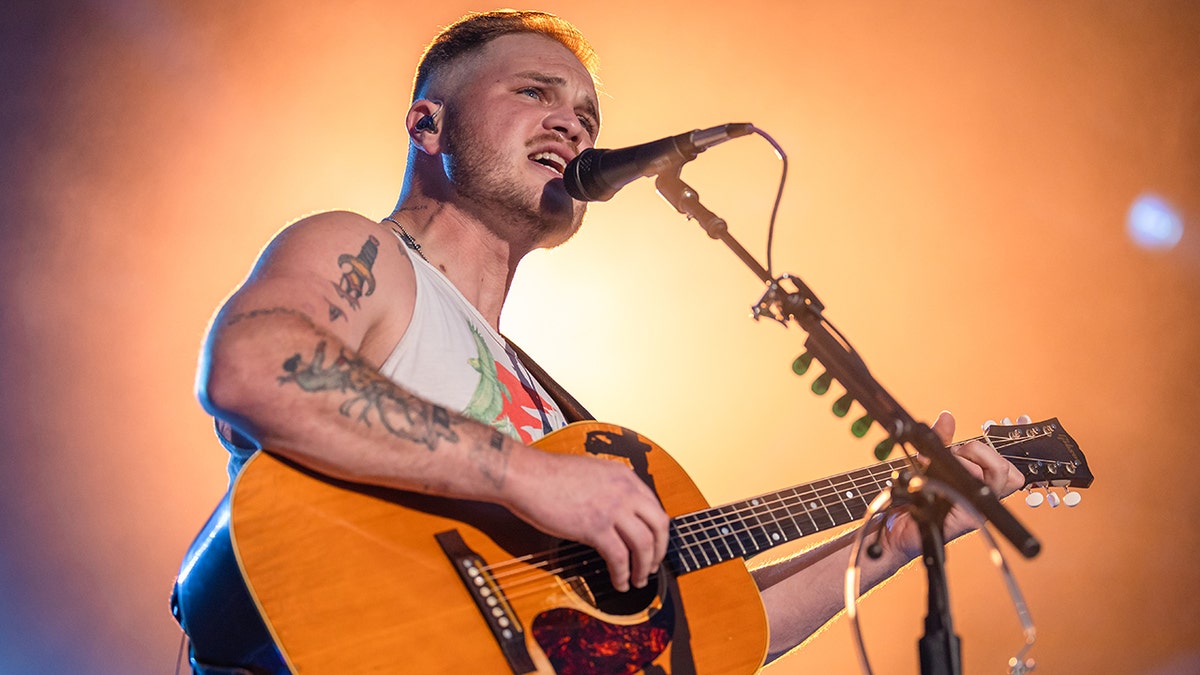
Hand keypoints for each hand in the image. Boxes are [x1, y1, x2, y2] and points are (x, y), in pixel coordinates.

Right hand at [504, 450, 669, 592]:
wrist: (526, 475)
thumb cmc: (548, 474)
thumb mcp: (591, 472)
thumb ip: (609, 488)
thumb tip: (615, 510)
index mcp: (624, 476)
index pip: (654, 506)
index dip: (658, 530)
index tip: (654, 543)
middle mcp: (624, 491)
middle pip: (659, 525)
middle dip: (659, 551)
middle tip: (652, 566)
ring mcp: (612, 509)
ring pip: (644, 545)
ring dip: (644, 567)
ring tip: (638, 580)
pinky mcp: (595, 528)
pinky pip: (619, 558)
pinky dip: (622, 574)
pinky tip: (619, 582)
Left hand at [879, 411, 1025, 561]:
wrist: (895, 528)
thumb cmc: (913, 500)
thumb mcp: (926, 463)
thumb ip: (941, 440)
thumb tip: (947, 417)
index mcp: (978, 489)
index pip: (1008, 469)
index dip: (990, 453)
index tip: (963, 449)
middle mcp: (981, 501)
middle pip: (1009, 472)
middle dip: (981, 453)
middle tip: (956, 456)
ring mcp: (976, 511)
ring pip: (998, 478)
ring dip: (970, 462)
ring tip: (945, 466)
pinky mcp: (966, 519)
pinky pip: (976, 491)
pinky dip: (959, 475)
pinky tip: (936, 476)